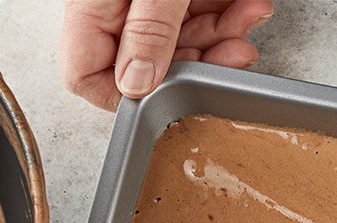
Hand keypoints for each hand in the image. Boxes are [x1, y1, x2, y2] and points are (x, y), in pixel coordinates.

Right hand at [61, 0, 272, 109]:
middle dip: (200, 59)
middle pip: (148, 61)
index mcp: (90, 8)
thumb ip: (148, 31)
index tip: (174, 97)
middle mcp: (111, 7)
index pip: (87, 78)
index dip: (130, 99)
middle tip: (235, 52)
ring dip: (222, 33)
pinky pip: (192, 10)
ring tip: (249, 18)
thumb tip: (137, 85)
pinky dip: (222, 10)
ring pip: (178, 37)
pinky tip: (247, 3)